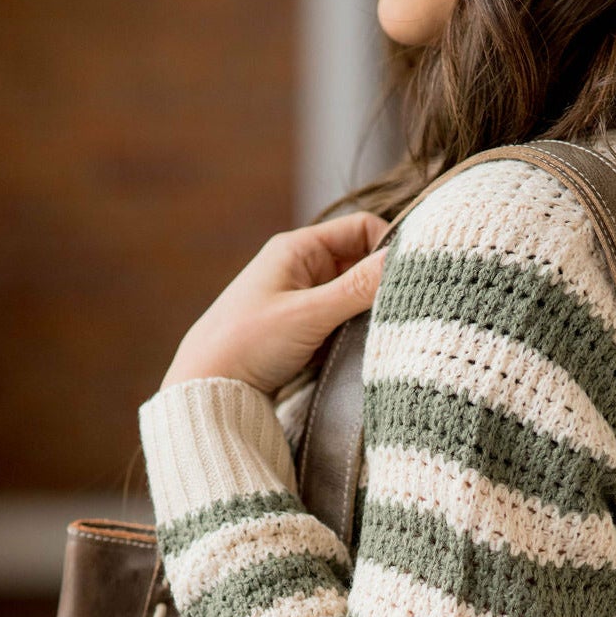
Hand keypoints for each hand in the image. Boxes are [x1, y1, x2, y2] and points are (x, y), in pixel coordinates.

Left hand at [160, 212, 390, 394]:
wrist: (205, 387)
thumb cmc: (248, 343)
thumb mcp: (309, 313)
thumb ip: (359, 287)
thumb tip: (408, 260)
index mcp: (298, 248)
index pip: (361, 229)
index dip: (389, 247)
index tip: (410, 278)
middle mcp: (301, 268)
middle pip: (361, 263)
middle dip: (381, 285)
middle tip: (403, 310)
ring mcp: (301, 300)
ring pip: (353, 296)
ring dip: (369, 313)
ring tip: (383, 333)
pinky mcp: (301, 330)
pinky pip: (340, 322)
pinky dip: (354, 333)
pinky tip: (361, 351)